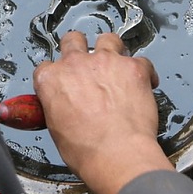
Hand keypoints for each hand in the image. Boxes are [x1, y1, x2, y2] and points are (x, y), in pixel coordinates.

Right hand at [33, 31, 172, 193]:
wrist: (117, 154)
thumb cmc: (87, 150)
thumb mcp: (56, 129)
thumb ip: (57, 107)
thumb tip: (62, 107)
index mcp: (52, 80)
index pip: (47, 67)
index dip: (58, 75)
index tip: (66, 82)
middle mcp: (77, 64)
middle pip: (73, 40)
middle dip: (79, 47)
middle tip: (87, 63)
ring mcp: (107, 61)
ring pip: (108, 39)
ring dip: (112, 50)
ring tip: (117, 66)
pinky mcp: (134, 66)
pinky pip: (141, 60)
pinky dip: (143, 71)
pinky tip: (144, 83)